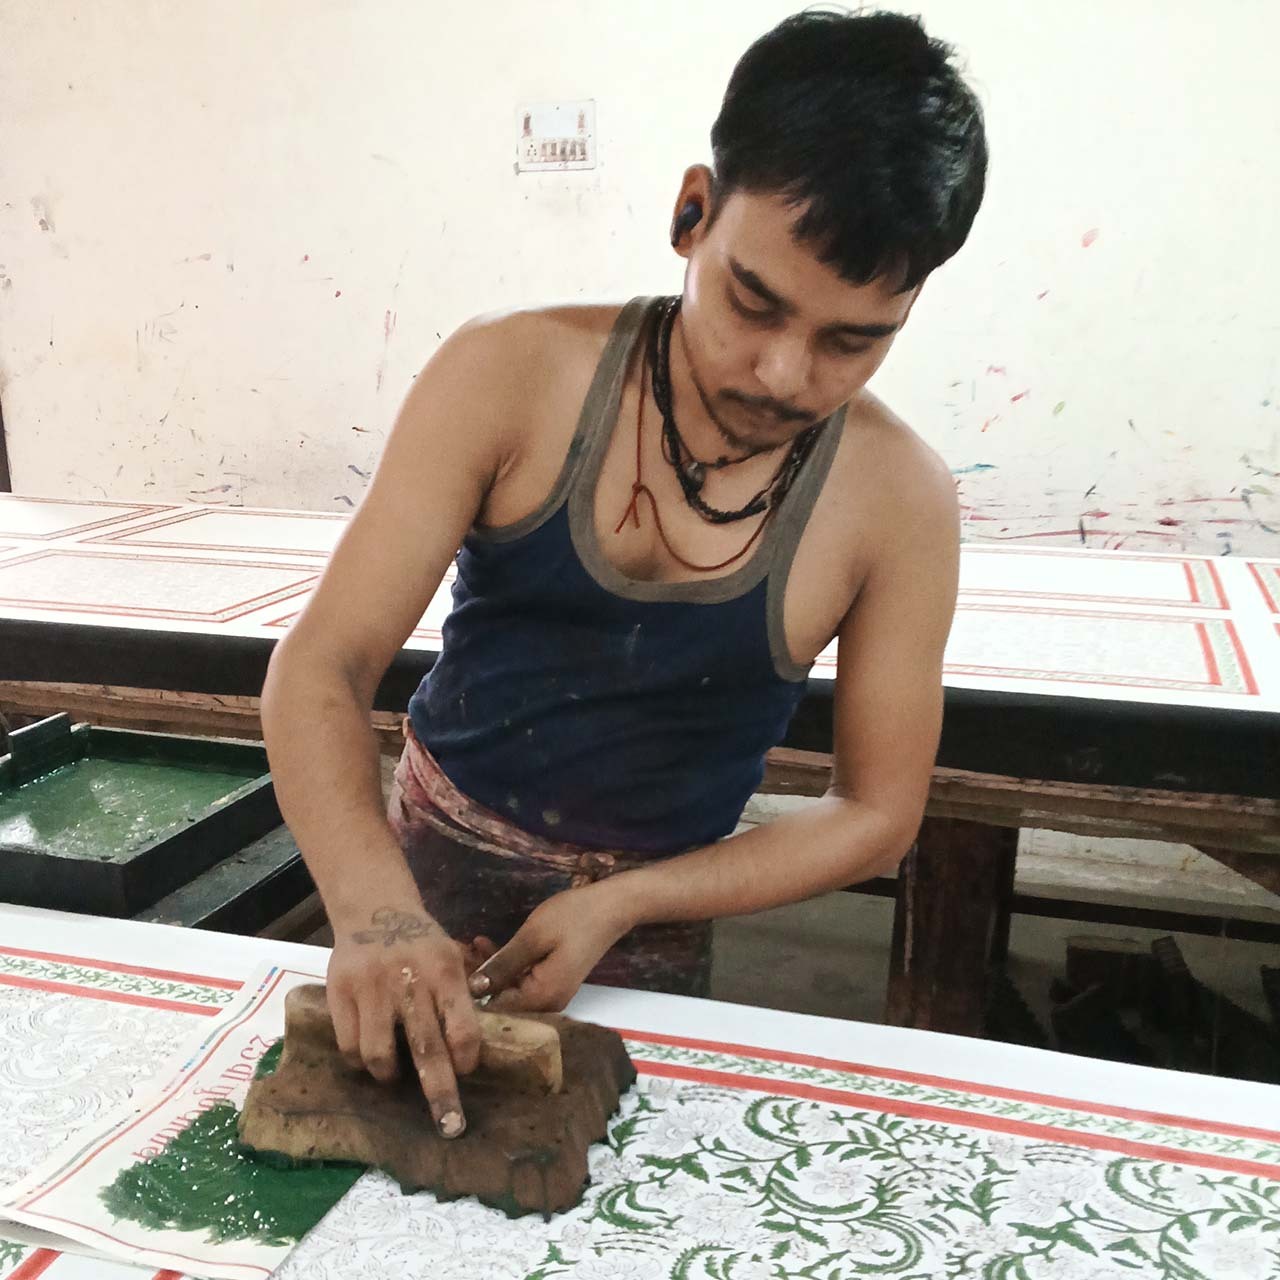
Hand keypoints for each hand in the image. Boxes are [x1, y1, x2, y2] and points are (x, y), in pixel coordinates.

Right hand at [326, 904, 493, 1138]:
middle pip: (426, 1048)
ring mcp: (371, 989)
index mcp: (444, 971)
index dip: (466, 1056)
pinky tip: (368, 1053)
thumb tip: (474, 1048)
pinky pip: (349, 1046)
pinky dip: (360, 1060)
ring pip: (379, 1054)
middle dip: (440, 1093)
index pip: (462, 1024)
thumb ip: (460, 995)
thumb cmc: (421, 941)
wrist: (372, 906)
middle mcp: (409, 982)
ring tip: (393, 1075)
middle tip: (450, 1128)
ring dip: (389, 1075)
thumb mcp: (451, 955)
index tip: (467, 1072)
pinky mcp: (339, 993)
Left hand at [469, 883, 631, 1012]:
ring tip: (467, 945)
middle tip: (455, 952)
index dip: (471, 994)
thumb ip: (502, 965)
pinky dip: (506, 966)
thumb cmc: (573, 918)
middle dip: (477, 978)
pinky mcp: (553, 981)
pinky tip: (487, 946)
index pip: (496, 1010)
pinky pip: (522, 980)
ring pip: (510, 989)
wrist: (612, 906)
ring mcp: (551, 994)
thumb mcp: (533, 937)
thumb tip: (471, 988)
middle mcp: (547, 1004)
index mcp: (542, 997)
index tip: (450, 971)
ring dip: (490, 970)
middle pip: (502, 1001)